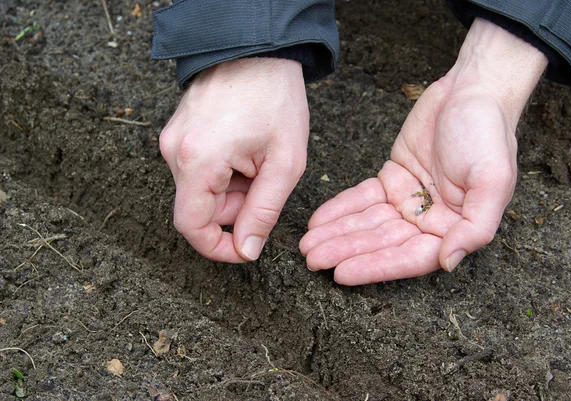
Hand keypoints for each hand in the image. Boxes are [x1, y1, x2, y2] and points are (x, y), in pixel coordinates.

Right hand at [159, 58, 308, 262]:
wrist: (258, 49)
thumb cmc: (275, 98)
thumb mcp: (284, 162)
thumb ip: (263, 212)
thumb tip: (246, 249)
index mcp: (198, 160)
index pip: (191, 227)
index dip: (216, 247)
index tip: (243, 248)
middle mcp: (174, 152)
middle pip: (199, 207)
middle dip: (235, 208)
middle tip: (265, 183)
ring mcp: (172, 140)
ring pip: (200, 189)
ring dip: (232, 188)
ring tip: (257, 160)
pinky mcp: (177, 132)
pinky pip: (198, 169)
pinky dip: (224, 172)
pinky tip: (244, 150)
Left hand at [300, 18, 547, 284]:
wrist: (471, 90)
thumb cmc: (488, 133)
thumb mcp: (492, 180)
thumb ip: (475, 226)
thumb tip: (448, 261)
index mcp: (455, 227)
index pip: (410, 257)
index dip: (376, 266)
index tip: (342, 272)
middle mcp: (430, 220)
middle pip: (382, 243)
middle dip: (346, 250)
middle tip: (312, 259)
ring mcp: (409, 200)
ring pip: (367, 223)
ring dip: (337, 233)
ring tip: (307, 245)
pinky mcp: (392, 179)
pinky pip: (362, 198)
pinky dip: (340, 209)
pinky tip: (318, 221)